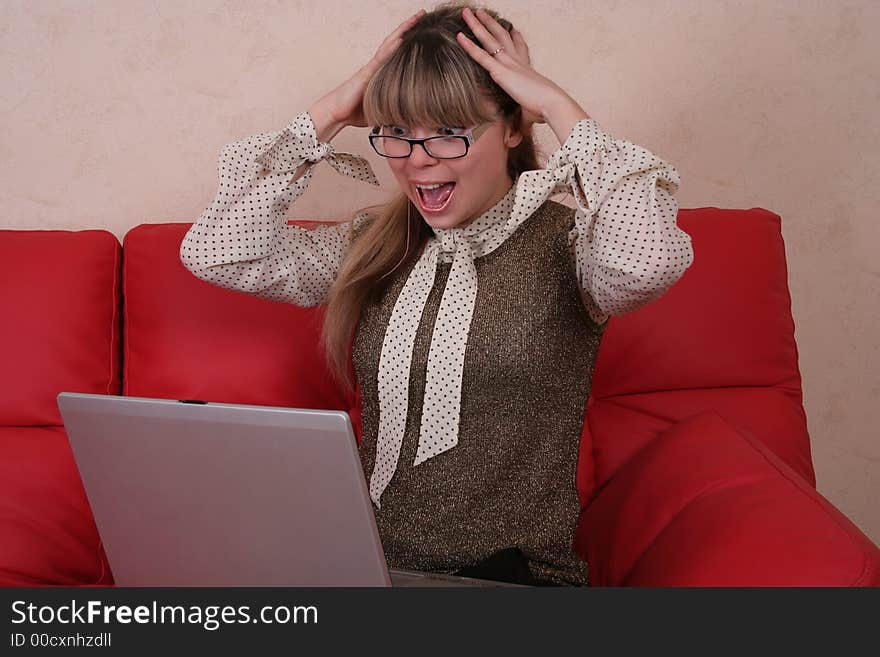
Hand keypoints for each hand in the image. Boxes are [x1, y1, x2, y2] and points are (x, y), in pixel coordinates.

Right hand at [310, 9, 425, 131]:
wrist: (335, 113)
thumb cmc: (354, 112)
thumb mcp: (380, 108)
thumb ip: (392, 107)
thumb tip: (408, 114)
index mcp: (380, 72)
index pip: (397, 51)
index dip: (408, 39)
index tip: (422, 29)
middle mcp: (376, 66)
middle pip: (394, 41)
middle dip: (408, 27)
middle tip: (422, 13)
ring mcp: (371, 68)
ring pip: (389, 44)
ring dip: (402, 31)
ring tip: (416, 18)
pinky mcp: (366, 74)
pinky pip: (380, 58)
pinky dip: (391, 48)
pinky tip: (401, 39)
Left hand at [456, 7, 585, 137]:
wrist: (551, 104)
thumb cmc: (544, 111)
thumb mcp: (529, 117)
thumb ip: (519, 126)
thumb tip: (513, 142)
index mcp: (526, 69)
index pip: (520, 50)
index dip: (516, 39)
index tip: (513, 29)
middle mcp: (517, 62)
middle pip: (501, 37)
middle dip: (491, 24)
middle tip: (482, 12)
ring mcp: (508, 63)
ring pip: (489, 39)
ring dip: (478, 24)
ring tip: (468, 11)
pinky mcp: (500, 71)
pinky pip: (481, 55)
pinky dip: (470, 45)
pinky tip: (460, 35)